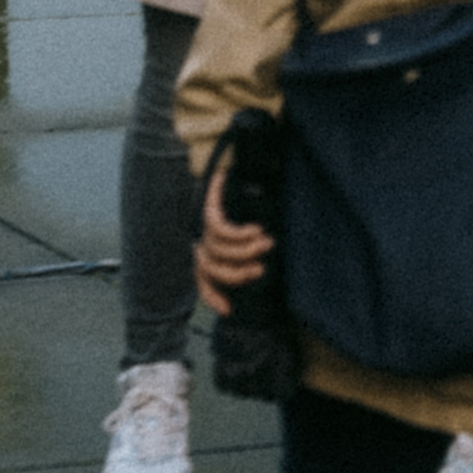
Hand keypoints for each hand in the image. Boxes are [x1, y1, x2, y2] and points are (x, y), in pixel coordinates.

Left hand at [191, 162, 274, 306]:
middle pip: (210, 267)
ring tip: (267, 242)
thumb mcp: (260, 238)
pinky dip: (237, 232)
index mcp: (210, 250)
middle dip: (236, 272)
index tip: (229, 310)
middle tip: (262, 268)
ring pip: (216, 248)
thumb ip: (258, 256)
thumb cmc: (261, 204)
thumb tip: (270, 276)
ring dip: (243, 249)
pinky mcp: (209, 202)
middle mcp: (203, 238)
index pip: (203, 278)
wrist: (252, 162)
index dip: (212, 295)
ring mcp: (203, 222)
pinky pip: (217, 225)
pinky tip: (256, 229)